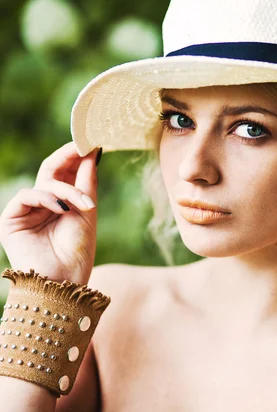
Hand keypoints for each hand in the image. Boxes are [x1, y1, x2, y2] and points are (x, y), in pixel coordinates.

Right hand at [0, 142, 100, 284]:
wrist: (66, 282)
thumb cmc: (78, 251)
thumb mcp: (88, 212)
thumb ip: (87, 183)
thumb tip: (92, 152)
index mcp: (60, 204)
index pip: (65, 173)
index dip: (75, 158)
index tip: (92, 143)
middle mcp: (42, 206)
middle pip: (50, 171)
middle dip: (68, 156)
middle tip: (83, 146)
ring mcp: (25, 213)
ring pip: (43, 183)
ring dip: (67, 190)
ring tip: (85, 204)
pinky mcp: (9, 221)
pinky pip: (25, 196)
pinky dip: (46, 198)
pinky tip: (62, 208)